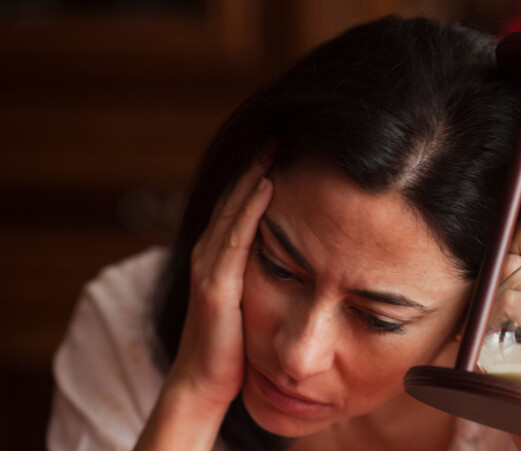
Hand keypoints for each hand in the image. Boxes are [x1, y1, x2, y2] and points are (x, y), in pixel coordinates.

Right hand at [167, 163, 273, 409]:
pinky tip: (267, 187)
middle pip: (233, 201)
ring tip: (273, 149)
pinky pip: (237, 239)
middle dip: (254, 168)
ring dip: (252, 178)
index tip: (279, 153)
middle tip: (277, 137)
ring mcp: (209, 269)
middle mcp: (208, 256)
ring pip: (233, 212)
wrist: (203, 383)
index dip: (253, 179)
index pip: (237, 209)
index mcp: (217, 259)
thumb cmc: (230, 346)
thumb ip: (260, 276)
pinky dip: (251, 209)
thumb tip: (294, 261)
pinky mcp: (216, 286)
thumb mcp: (249, 301)